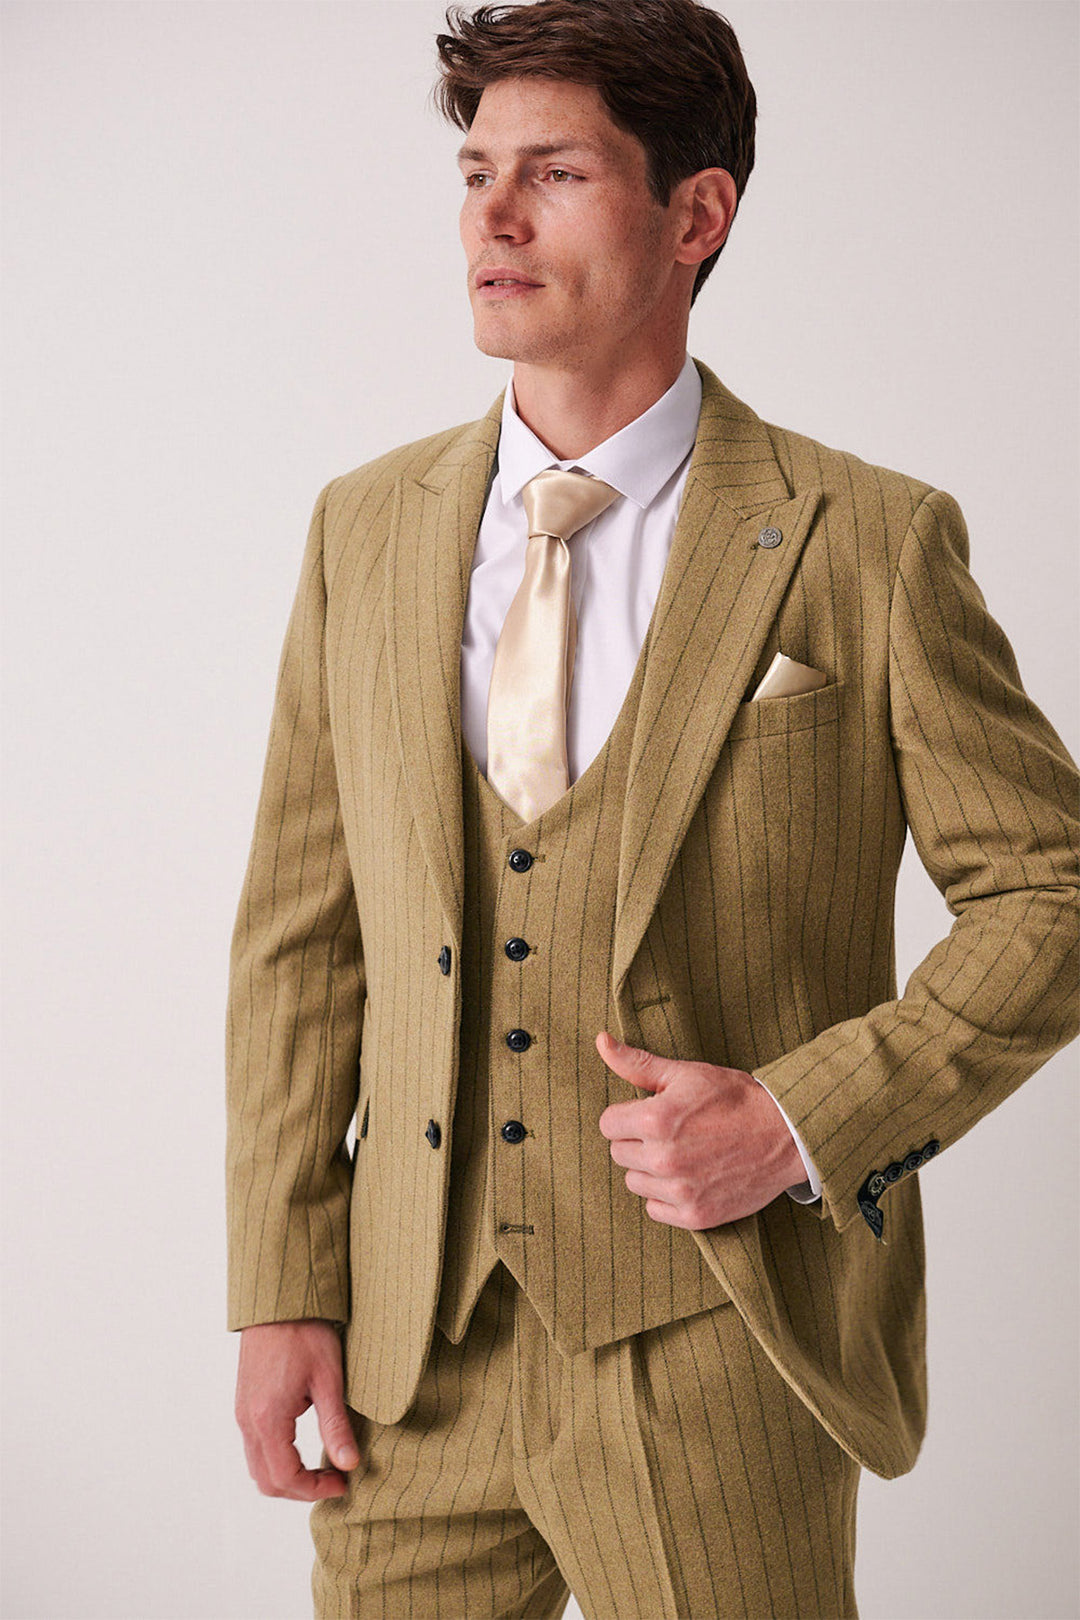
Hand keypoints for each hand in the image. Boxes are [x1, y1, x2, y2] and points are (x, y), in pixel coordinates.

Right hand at [235, 1319, 360, 1499]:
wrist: (279, 1302)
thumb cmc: (305, 1334)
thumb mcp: (328, 1380)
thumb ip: (336, 1426)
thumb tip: (350, 1465)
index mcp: (268, 1419)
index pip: (286, 1478)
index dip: (315, 1490)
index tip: (343, 1483)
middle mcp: (248, 1421)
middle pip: (267, 1481)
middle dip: (301, 1490)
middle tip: (333, 1481)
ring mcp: (242, 1413)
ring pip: (257, 1467)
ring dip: (287, 1478)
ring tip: (320, 1469)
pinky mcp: (244, 1404)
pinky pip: (255, 1448)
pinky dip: (276, 1460)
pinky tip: (302, 1449)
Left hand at [596, 1032, 805, 1228]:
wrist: (787, 1135)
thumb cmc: (735, 1099)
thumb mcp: (687, 1074)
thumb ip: (637, 1063)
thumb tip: (601, 1041)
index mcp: (656, 1119)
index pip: (607, 1124)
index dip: (628, 1115)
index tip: (650, 1113)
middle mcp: (663, 1158)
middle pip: (619, 1153)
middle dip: (638, 1140)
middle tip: (672, 1132)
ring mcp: (680, 1190)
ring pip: (635, 1182)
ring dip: (650, 1170)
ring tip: (683, 1154)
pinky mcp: (695, 1215)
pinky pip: (655, 1209)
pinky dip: (667, 1196)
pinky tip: (689, 1178)